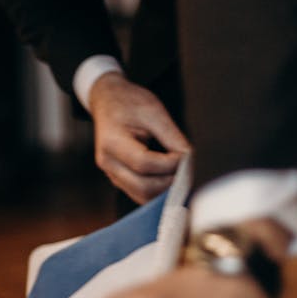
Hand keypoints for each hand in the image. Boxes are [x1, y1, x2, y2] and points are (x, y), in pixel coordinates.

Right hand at [89, 73, 189, 203]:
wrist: (108, 101)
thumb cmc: (129, 103)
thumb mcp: (153, 111)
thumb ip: (172, 137)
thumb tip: (188, 159)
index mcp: (112, 142)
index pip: (144, 163)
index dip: (169, 164)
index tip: (186, 155)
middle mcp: (108, 162)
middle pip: (143, 186)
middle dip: (170, 181)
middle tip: (188, 169)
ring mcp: (111, 173)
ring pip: (142, 196)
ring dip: (165, 190)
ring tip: (182, 174)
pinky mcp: (119, 179)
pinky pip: (140, 194)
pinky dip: (158, 191)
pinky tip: (172, 178)